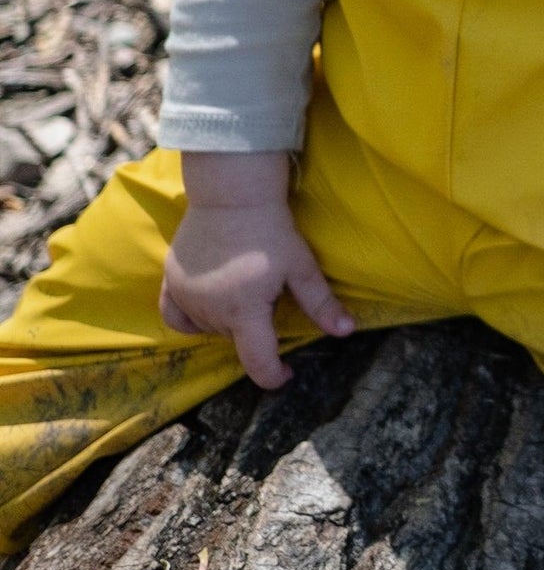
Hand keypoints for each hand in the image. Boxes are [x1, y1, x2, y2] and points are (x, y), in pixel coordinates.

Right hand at [159, 152, 353, 388]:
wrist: (232, 194)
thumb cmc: (270, 230)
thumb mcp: (300, 266)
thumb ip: (321, 303)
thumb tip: (347, 331)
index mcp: (243, 312)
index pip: (257, 362)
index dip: (274, 375)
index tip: (287, 373)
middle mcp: (210, 311)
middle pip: (234, 339)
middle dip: (254, 331)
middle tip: (269, 297)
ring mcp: (185, 297)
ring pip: (208, 328)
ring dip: (226, 322)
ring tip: (244, 290)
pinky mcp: (170, 281)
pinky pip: (175, 315)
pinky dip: (191, 318)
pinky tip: (208, 305)